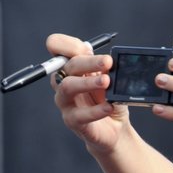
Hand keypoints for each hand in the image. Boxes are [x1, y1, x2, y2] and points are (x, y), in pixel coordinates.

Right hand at [48, 33, 129, 152]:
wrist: (115, 128)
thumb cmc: (109, 100)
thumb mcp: (110, 79)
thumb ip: (106, 67)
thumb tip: (108, 59)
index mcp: (71, 66)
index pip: (56, 45)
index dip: (67, 44)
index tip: (86, 48)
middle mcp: (63, 81)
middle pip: (67, 65)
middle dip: (89, 62)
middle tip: (108, 62)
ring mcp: (65, 101)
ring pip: (67, 87)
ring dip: (87, 82)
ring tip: (106, 82)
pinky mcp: (71, 120)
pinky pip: (80, 114)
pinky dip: (96, 110)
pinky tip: (109, 107)